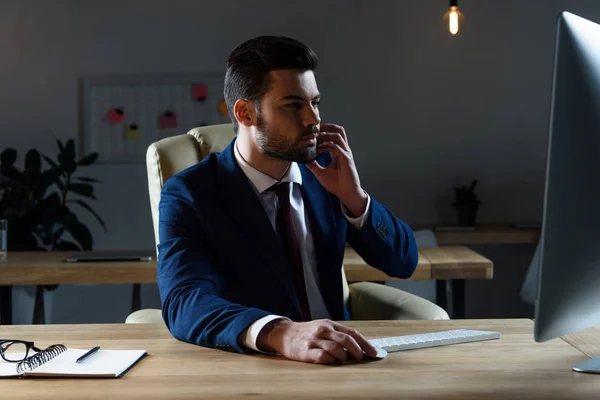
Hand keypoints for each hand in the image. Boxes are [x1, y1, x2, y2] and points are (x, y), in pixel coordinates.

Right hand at [256, 319, 377, 363]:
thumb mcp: (323, 328)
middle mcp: (323, 331)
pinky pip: (322, 356)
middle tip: (360, 358)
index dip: (365, 343)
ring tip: (344, 360)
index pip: (352, 333)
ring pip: (335, 348)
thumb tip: (358, 347)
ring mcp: (314, 340)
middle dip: (357, 350)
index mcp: (330, 325)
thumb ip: (338, 335)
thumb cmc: (306, 333)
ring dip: (344, 357)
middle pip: (346, 340)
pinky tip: (332, 361)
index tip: (374, 352)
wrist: (283, 333)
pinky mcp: (305, 351)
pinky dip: (330, 360)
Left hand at [306, 123, 367, 216]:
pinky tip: (318, 150)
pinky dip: (326, 146)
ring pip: (337, 136)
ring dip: (325, 135)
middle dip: (327, 127)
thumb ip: (313, 165)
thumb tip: (303, 159)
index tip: (311, 132)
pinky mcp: (346, 159)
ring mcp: (346, 154)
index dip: (323, 131)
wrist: (346, 193)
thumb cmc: (337, 184)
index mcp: (338, 152)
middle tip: (314, 129)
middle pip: (339, 130)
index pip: (333, 135)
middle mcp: (343, 150)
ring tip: (315, 139)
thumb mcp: (320, 173)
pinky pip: (336, 147)